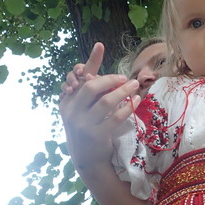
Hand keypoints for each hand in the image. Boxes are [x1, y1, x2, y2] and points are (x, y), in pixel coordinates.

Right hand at [59, 45, 141, 173]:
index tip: (101, 45)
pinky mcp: (98, 135)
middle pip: (91, 87)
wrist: (87, 159)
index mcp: (67, 102)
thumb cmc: (87, 128)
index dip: (91, 61)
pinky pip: (116, 117)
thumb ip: (90, 90)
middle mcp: (73, 112)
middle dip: (110, 79)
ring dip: (123, 91)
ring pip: (106, 102)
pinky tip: (137, 100)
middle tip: (124, 77)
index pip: (78, 76)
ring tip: (135, 85)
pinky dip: (128, 107)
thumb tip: (99, 71)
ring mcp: (84, 124)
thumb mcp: (82, 109)